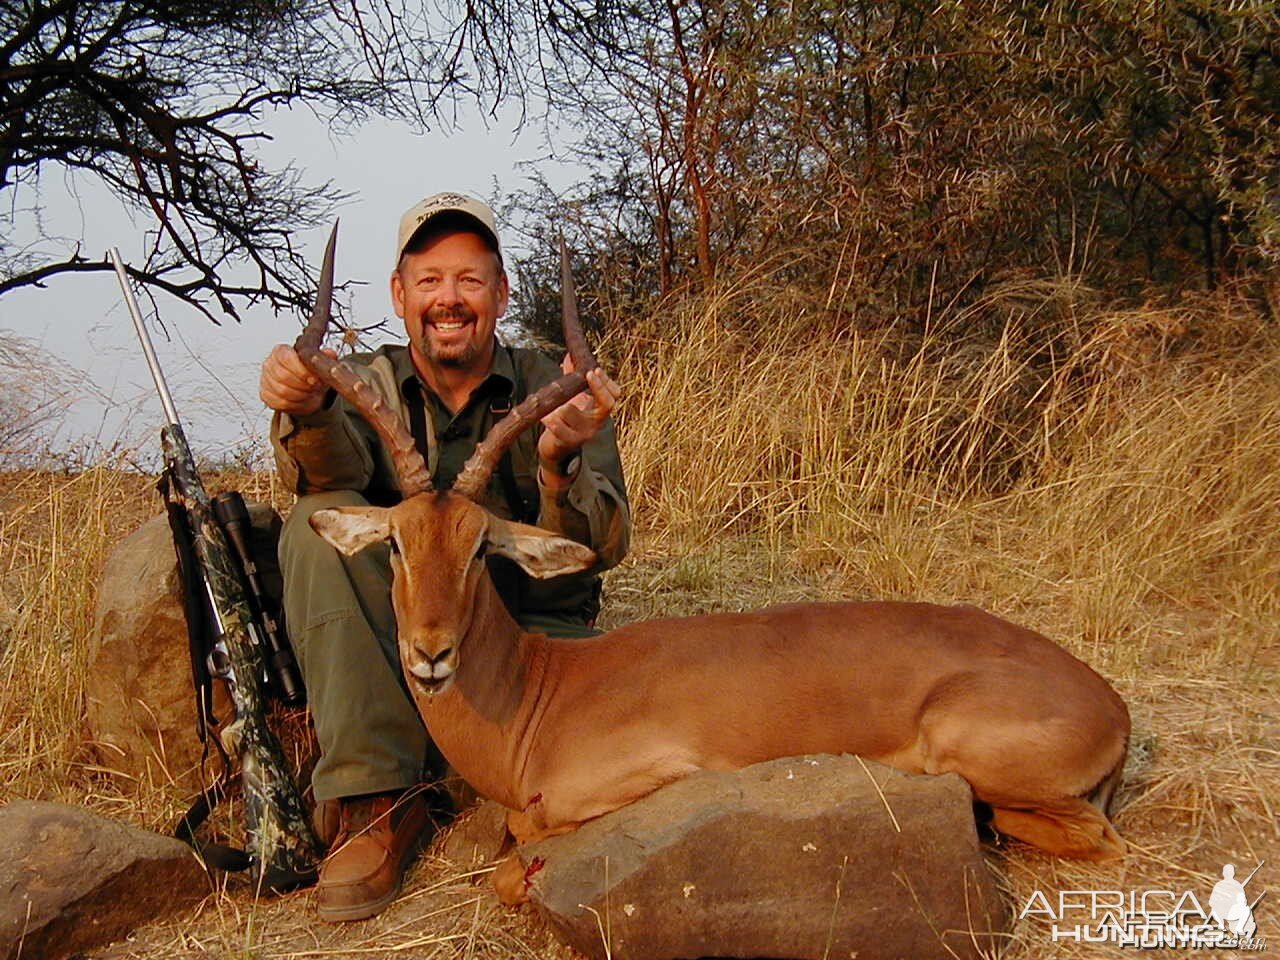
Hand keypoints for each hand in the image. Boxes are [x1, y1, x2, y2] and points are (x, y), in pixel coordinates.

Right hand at [259, 344, 335, 415]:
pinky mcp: (265, 395)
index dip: (301, 370)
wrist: (308, 390)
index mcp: (281, 351)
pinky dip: (294, 404)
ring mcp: (265, 379)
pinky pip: (279, 402)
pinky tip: (301, 400)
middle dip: (303, 384)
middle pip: (283, 375)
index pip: (286, 358)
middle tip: (314, 387)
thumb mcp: (320, 365)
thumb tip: (330, 353)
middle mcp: (270, 363)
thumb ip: (325, 356)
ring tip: (310, 392)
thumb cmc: (311, 375)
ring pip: (282, 391)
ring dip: (300, 395)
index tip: (314, 378)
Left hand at [537, 354, 621, 475]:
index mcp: (599, 410)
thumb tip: (570, 355)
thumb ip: (572, 378)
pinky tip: (546, 418)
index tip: (594, 370)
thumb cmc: (565, 419)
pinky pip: (560, 428)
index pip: (614, 395)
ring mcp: (585, 434)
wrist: (555, 447)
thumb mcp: (572, 398)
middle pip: (608, 404)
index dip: (606, 382)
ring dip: (562, 406)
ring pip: (574, 412)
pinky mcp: (570, 442)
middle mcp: (596, 422)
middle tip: (588, 374)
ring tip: (555, 406)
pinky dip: (551, 421)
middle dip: (599, 388)